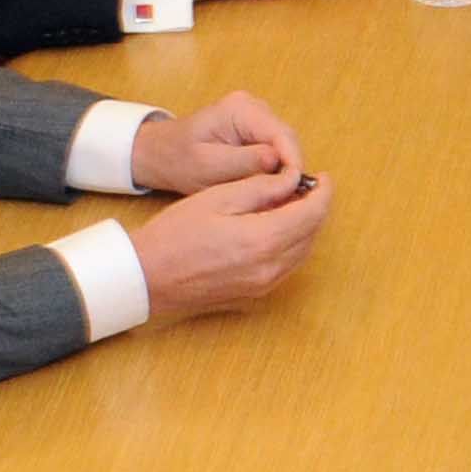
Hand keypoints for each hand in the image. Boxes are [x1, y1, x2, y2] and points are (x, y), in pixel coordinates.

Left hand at [129, 92, 299, 195]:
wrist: (160, 153)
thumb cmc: (177, 159)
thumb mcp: (207, 166)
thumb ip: (243, 162)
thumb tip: (278, 161)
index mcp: (240, 110)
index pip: (281, 134)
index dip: (293, 162)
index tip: (295, 189)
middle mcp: (253, 106)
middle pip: (287, 139)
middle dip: (290, 168)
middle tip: (287, 197)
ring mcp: (255, 115)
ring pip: (284, 144)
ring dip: (283, 169)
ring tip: (277, 194)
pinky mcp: (255, 128)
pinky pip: (275, 147)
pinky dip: (275, 167)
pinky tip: (268, 184)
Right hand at [131, 165, 328, 322]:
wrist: (147, 277)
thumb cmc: (175, 234)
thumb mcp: (217, 198)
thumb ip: (260, 188)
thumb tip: (292, 180)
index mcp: (263, 240)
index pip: (312, 214)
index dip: (323, 193)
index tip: (324, 177)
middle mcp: (270, 268)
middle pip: (312, 234)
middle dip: (315, 208)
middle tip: (306, 187)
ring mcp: (264, 285)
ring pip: (302, 252)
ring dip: (305, 227)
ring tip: (292, 205)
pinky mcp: (255, 294)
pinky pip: (287, 266)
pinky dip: (291, 245)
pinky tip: (276, 229)